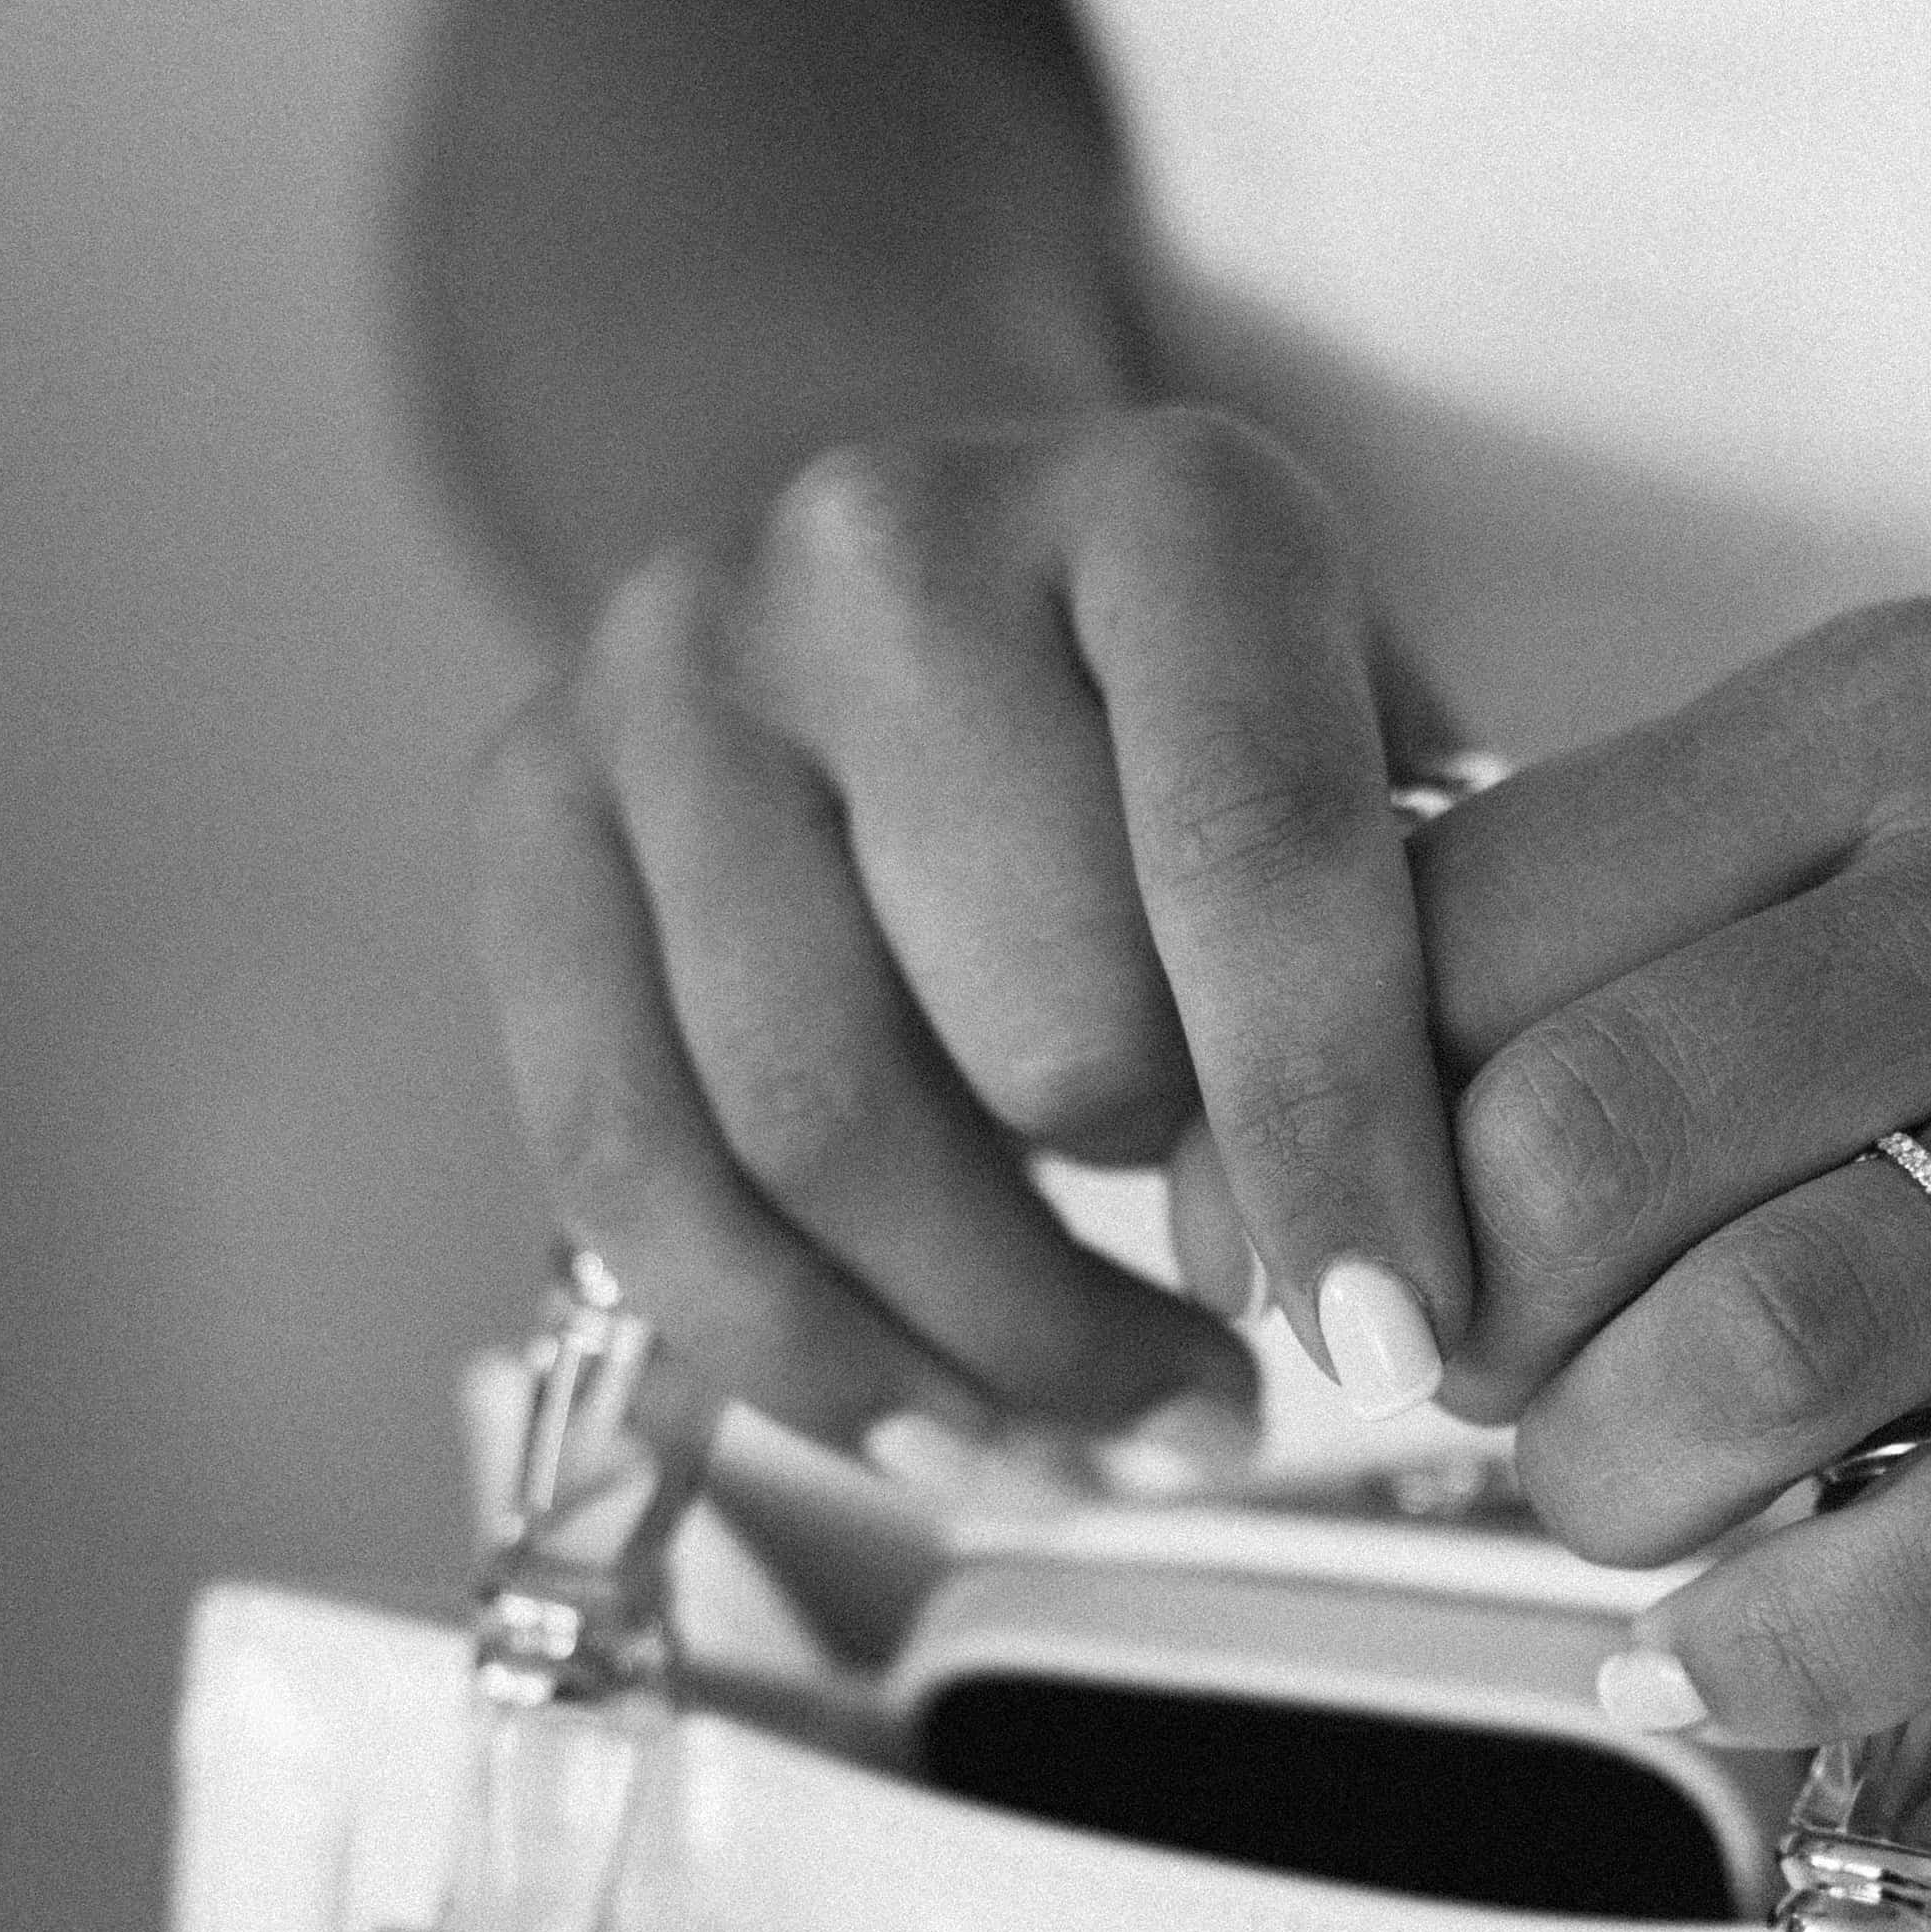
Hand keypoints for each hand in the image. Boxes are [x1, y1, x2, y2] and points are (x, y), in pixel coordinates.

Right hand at [468, 409, 1472, 1464]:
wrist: (910, 570)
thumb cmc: (1192, 720)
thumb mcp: (1372, 760)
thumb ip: (1405, 975)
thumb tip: (1348, 1289)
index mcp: (1165, 503)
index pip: (1254, 851)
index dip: (1333, 1133)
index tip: (1398, 1338)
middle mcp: (888, 545)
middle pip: (1040, 1020)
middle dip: (1164, 1216)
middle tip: (1248, 1311)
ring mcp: (677, 670)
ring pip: (820, 1129)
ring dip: (996, 1345)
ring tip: (1124, 1421)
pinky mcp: (525, 803)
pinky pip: (631, 1173)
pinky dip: (807, 1359)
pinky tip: (950, 1427)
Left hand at [1416, 598, 1930, 1736]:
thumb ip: (1688, 874)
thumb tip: (1348, 1081)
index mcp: (1901, 715)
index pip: (1470, 918)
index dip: (1326, 1120)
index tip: (1324, 1231)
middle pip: (1567, 1139)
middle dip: (1454, 1323)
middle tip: (1478, 1383)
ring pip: (1740, 1351)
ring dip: (1605, 1485)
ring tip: (1627, 1499)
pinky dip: (1770, 1649)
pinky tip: (1701, 1661)